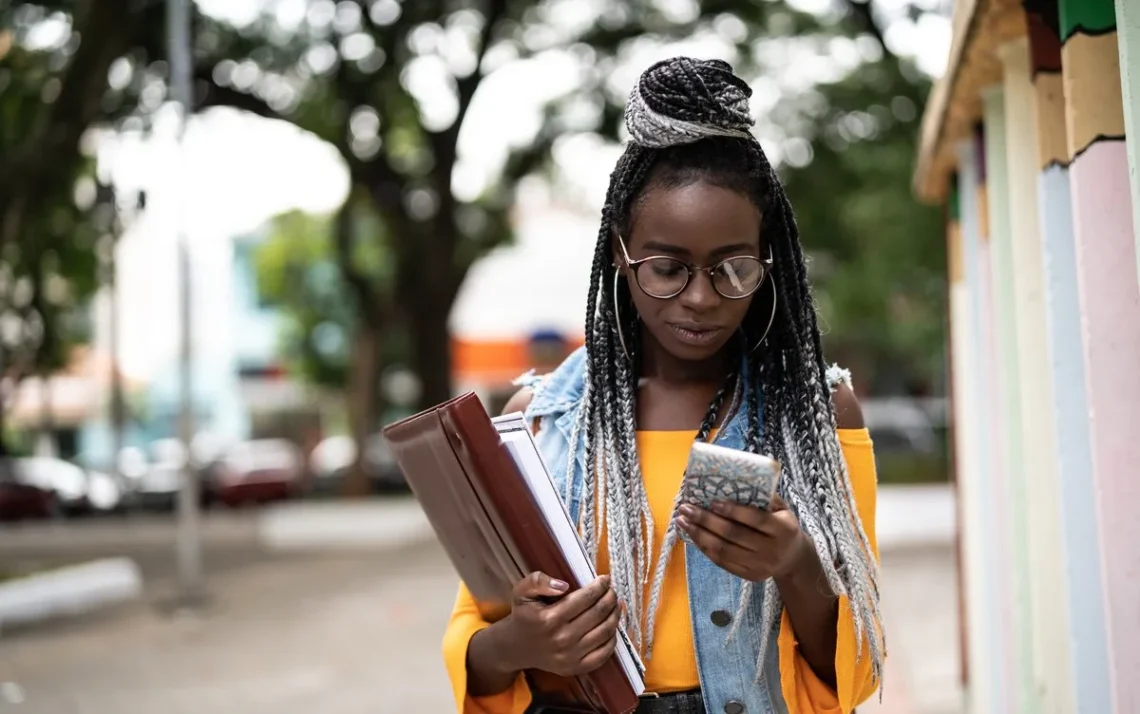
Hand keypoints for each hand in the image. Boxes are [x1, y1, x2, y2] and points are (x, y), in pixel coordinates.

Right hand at [494, 571, 621, 676]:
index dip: (599, 587)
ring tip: (615, 605)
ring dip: (615, 615)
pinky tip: (611, 626)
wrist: (517, 647)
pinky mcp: (575, 668)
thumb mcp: (522, 592)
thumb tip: (564, 585)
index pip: (585, 598)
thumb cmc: (524, 615)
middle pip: (598, 614)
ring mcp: (570, 656)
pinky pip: (604, 653)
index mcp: (549, 619)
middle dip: (610, 598)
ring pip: (605, 632)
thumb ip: (538, 582)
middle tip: (612, 591)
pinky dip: (612, 638)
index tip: (605, 579)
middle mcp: (561, 639)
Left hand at [675, 494, 812, 581]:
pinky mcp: (749, 576)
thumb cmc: (782, 525)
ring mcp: (759, 566)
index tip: (712, 501)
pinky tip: (692, 535)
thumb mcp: (782, 509)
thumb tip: (734, 480)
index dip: (733, 511)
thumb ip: (764, 497)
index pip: (755, 520)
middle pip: (734, 535)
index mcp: (783, 529)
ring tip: (682, 520)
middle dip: (706, 520)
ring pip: (723, 550)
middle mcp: (771, 550)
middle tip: (686, 508)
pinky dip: (704, 548)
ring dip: (699, 534)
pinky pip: (721, 562)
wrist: (793, 558)